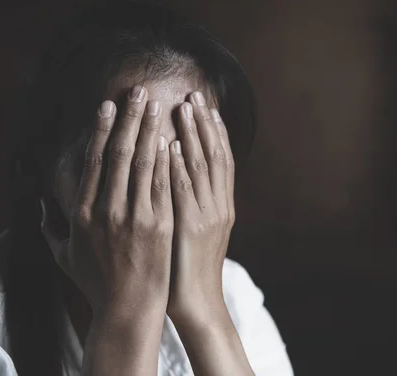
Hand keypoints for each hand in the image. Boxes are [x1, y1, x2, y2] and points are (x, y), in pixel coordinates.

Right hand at [40, 85, 173, 316]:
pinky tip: (171, 138)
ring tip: (159, 105)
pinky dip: (166, 160)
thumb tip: (40, 204)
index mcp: (83, 213)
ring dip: (150, 131)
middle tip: (138, 91)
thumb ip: (50, 227)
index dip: (101, 130)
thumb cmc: (96, 282)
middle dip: (129, 119)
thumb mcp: (64, 255)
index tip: (107, 105)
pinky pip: (163, 185)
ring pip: (143, 164)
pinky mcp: (159, 226)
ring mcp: (135, 217)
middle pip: (119, 154)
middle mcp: (107, 211)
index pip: (94, 161)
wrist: (127, 309)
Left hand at [167, 91, 235, 322]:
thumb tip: (183, 176)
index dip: (215, 131)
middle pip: (217, 155)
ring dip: (195, 135)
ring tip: (186, 106)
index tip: (206, 106)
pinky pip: (185, 190)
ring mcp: (207, 215)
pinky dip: (181, 165)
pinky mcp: (190, 227)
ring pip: (204, 166)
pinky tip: (173, 144)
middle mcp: (219, 205)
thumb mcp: (201, 232)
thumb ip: (196, 204)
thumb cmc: (192, 268)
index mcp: (222, 205)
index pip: (222, 160)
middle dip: (206, 123)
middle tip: (197, 94)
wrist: (198, 302)